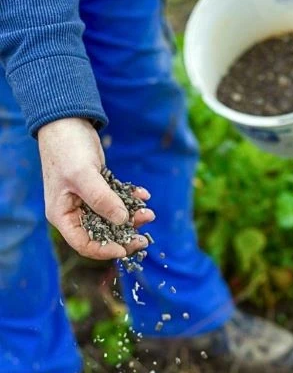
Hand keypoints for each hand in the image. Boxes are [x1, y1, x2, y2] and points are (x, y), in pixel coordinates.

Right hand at [38, 118, 154, 259]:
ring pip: (114, 218)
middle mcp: (75, 211)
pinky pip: (119, 200)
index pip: (83, 244)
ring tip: (149, 212)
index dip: (105, 250)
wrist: (68, 122)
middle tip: (145, 237)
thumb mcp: (84, 176)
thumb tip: (122, 221)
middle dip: (125, 235)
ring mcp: (88, 200)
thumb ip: (102, 199)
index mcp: (63, 215)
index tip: (126, 248)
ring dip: (133, 217)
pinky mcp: (100, 188)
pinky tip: (143, 195)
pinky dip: (131, 199)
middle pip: (102, 234)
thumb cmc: (67, 149)